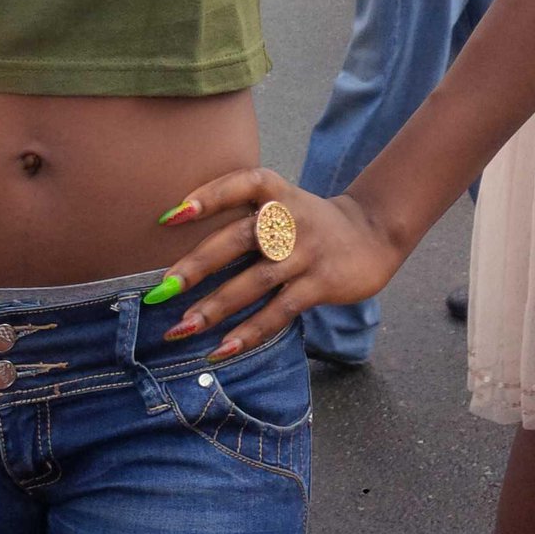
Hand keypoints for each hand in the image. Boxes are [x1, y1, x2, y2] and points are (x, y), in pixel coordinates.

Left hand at [148, 168, 403, 359]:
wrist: (372, 234)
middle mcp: (289, 218)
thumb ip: (242, 214)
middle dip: (197, 266)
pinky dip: (249, 332)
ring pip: (255, 281)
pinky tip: (221, 349)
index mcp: (275, 191)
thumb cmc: (307, 221)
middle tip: (162, 289)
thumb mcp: (280, 201)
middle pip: (238, 239)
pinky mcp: (320, 283)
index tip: (169, 217)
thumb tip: (181, 246)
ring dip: (216, 307)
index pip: (240, 184)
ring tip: (181, 329)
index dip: (207, 197)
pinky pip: (279, 310)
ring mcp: (306, 251)